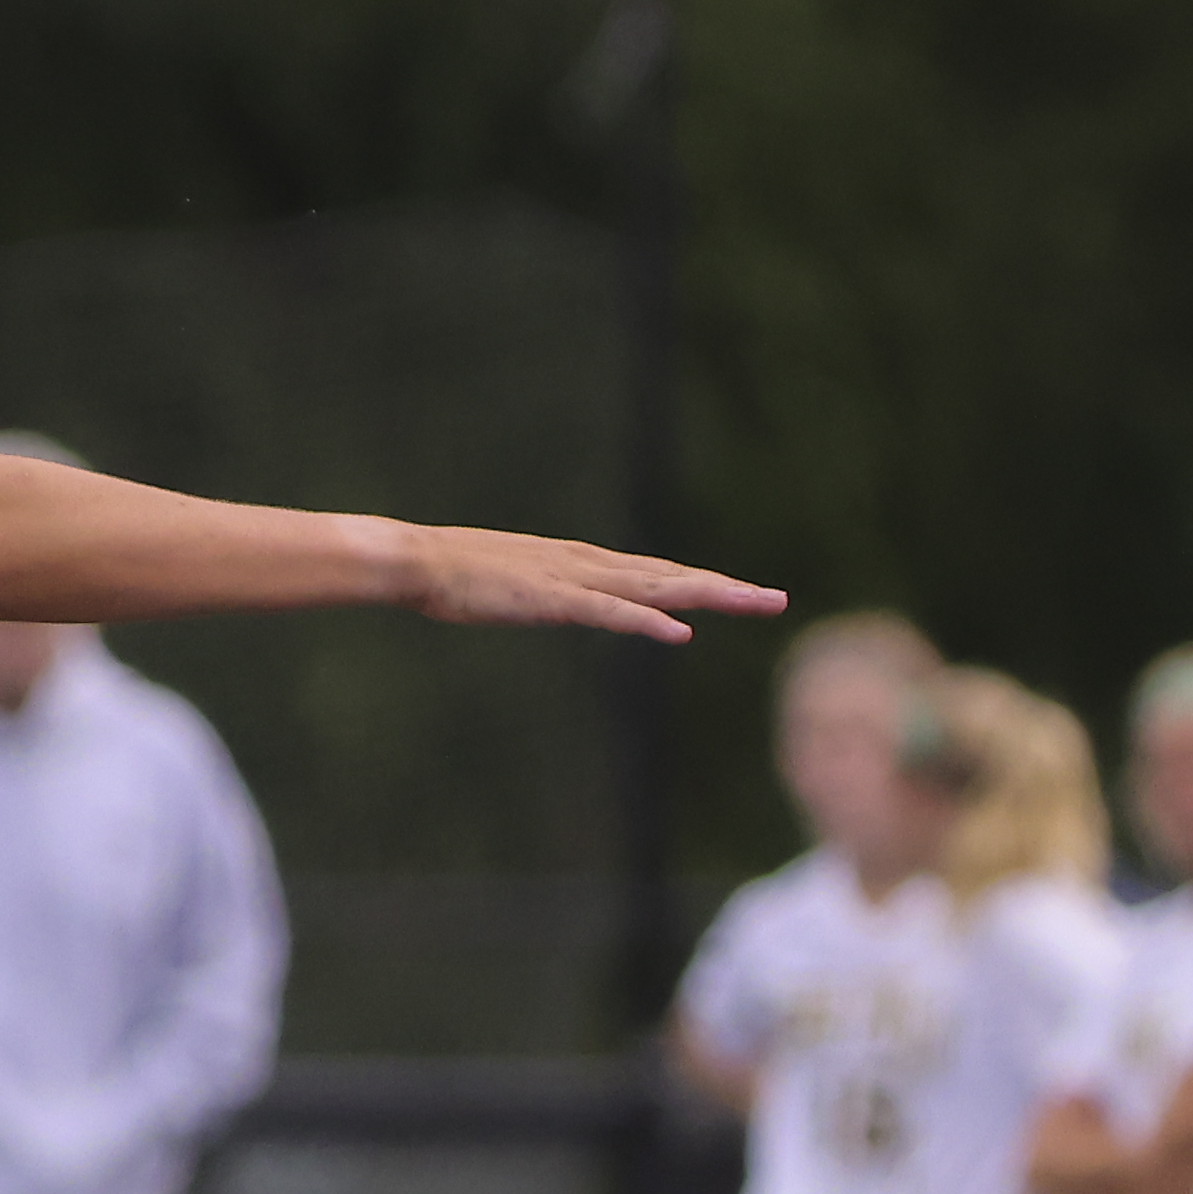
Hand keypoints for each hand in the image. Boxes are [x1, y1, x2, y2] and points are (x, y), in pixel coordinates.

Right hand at [396, 527, 784, 642]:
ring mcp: (572, 580)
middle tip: (777, 599)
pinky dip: (647, 622)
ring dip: (708, 595)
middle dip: (726, 589)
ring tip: (754, 603)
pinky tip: (680, 633)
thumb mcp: (509, 585)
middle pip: (671, 577)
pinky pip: (609, 614)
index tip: (740, 593)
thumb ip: (538, 592)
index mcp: (579, 563)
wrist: (415, 560)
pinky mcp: (551, 599)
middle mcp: (588, 564)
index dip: (701, 584)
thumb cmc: (451, 576)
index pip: (654, 574)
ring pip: (656, 589)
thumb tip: (546, 601)